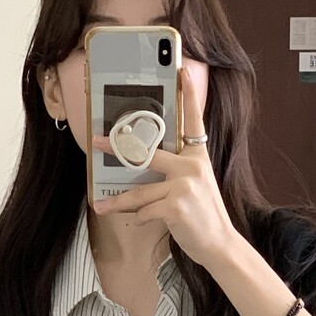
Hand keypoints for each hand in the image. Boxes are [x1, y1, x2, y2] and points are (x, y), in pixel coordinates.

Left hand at [91, 68, 239, 270]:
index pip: (193, 120)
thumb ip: (176, 172)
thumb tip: (143, 170)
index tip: (181, 70)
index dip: (188, 94)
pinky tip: (145, 222)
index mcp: (198, 156)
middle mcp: (191, 166)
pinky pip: (145, 211)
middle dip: (117, 148)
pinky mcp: (176, 206)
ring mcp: (184, 185)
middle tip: (96, 142)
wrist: (219, 244)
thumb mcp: (197, 186)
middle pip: (147, 153)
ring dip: (118, 202)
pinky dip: (140, 219)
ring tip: (101, 205)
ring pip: (139, 192)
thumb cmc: (203, 216)